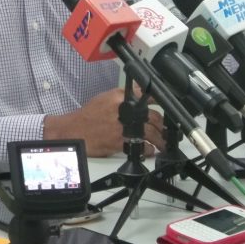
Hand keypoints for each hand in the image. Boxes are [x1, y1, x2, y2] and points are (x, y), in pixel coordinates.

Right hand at [43, 88, 164, 156]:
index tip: (169, 104)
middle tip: (166, 129)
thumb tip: (141, 94)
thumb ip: (124, 96)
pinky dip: (148, 149)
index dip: (161, 99)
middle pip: (154, 117)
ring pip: (151, 133)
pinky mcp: (122, 142)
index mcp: (120, 98)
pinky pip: (142, 147)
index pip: (147, 95)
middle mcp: (124, 111)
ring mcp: (124, 128)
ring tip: (163, 143)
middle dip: (163, 124)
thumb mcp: (105, 98)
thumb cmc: (88, 115)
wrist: (74, 131)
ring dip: (160, 140)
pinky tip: (150, 150)